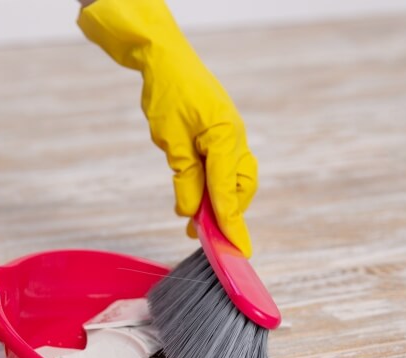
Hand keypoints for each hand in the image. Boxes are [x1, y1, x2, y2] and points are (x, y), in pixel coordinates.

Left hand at [78, 0, 257, 256]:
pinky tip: (195, 197)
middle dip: (226, 214)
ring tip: (195, 222)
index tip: (235, 250)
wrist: (166, 59)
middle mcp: (235, 138)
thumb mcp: (171, 140)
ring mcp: (231, 137)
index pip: (228, 190)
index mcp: (226, 137)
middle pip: (239, 189)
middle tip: (204, 237)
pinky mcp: (222, 137)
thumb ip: (185, 177)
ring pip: (234, 181)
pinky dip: (213, 187)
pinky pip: (224, 170)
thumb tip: (191, 211)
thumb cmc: (168, 93)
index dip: (230, 223)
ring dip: (218, 203)